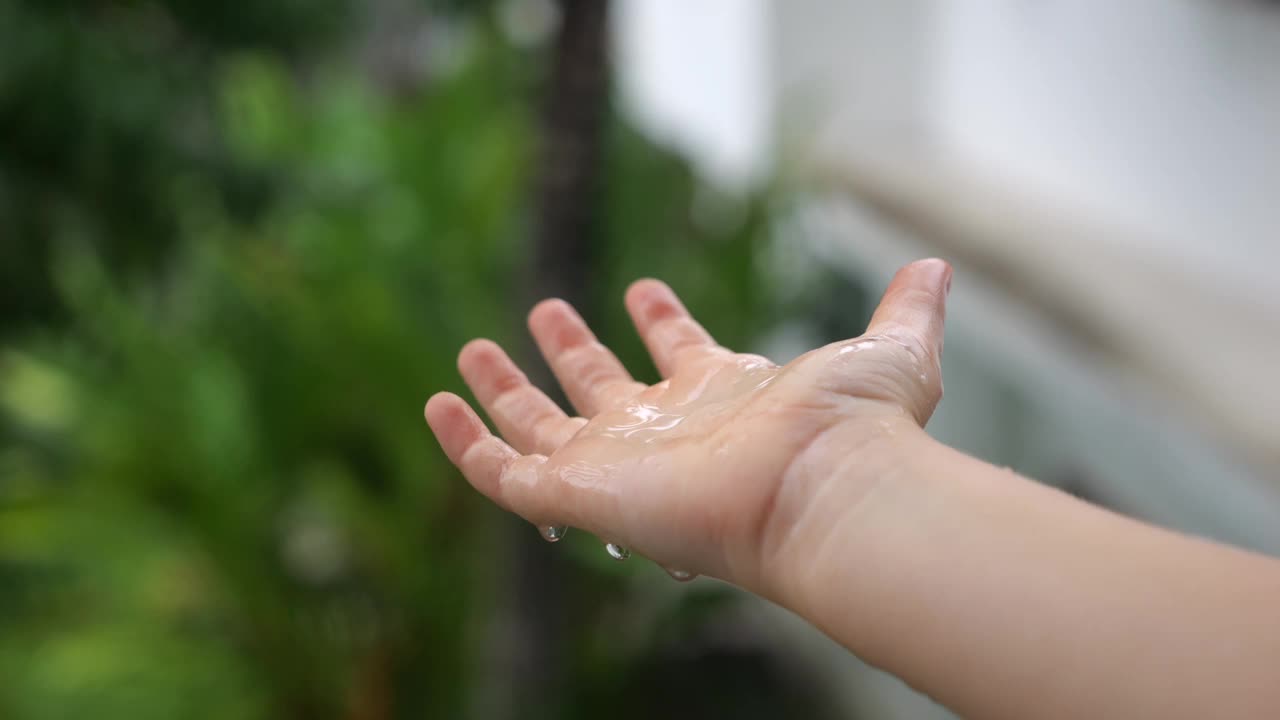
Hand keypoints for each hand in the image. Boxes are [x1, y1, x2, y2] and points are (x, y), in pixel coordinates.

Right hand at [425, 259, 950, 590]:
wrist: (826, 492)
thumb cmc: (858, 430)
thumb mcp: (890, 352)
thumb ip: (907, 309)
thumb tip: (938, 268)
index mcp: (720, 398)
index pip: (683, 356)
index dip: (664, 324)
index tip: (644, 289)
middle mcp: (663, 434)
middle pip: (601, 391)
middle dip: (573, 353)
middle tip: (546, 313)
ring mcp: (616, 467)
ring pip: (541, 431)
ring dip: (504, 392)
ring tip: (472, 350)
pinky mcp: (577, 494)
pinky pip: (501, 473)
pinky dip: (464, 443)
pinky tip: (437, 405)